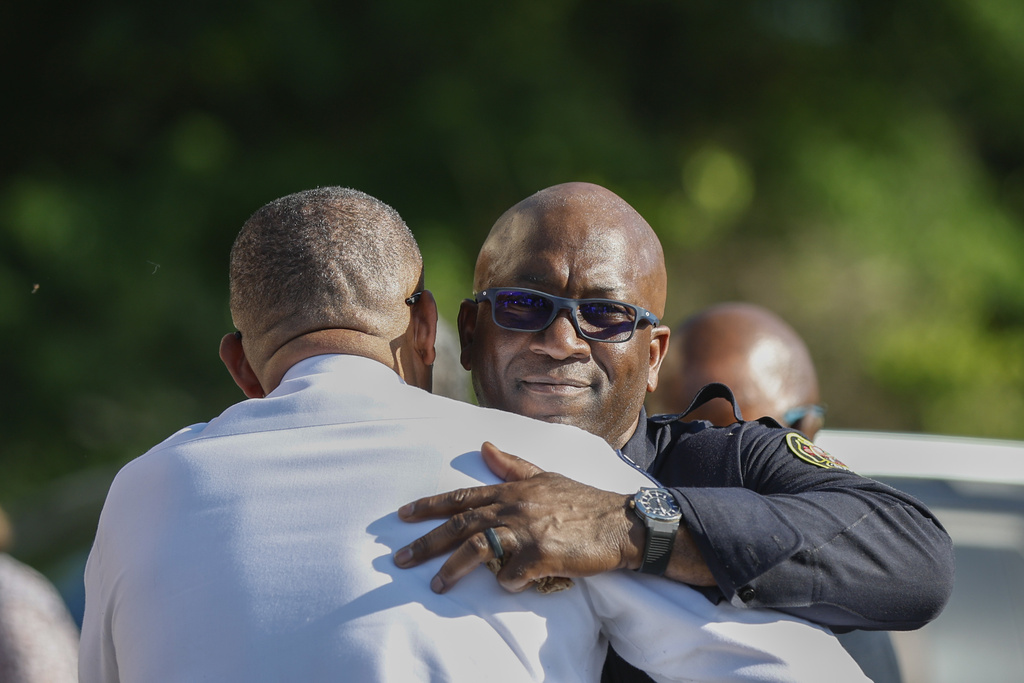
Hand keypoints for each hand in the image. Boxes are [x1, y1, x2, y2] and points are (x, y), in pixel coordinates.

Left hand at [393, 442, 645, 592]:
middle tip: (401, 558)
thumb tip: (485, 446)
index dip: (430, 506)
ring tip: (436, 585)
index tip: (403, 515)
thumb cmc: (583, 503)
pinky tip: (514, 585)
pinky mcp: (541, 555)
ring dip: (452, 569)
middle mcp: (514, 507)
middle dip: (426, 542)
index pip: (462, 497)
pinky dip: (508, 584)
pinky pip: (512, 576)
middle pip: (460, 524)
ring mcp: (527, 530)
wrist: (620, 524)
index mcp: (512, 490)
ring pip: (477, 549)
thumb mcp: (546, 477)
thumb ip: (513, 466)